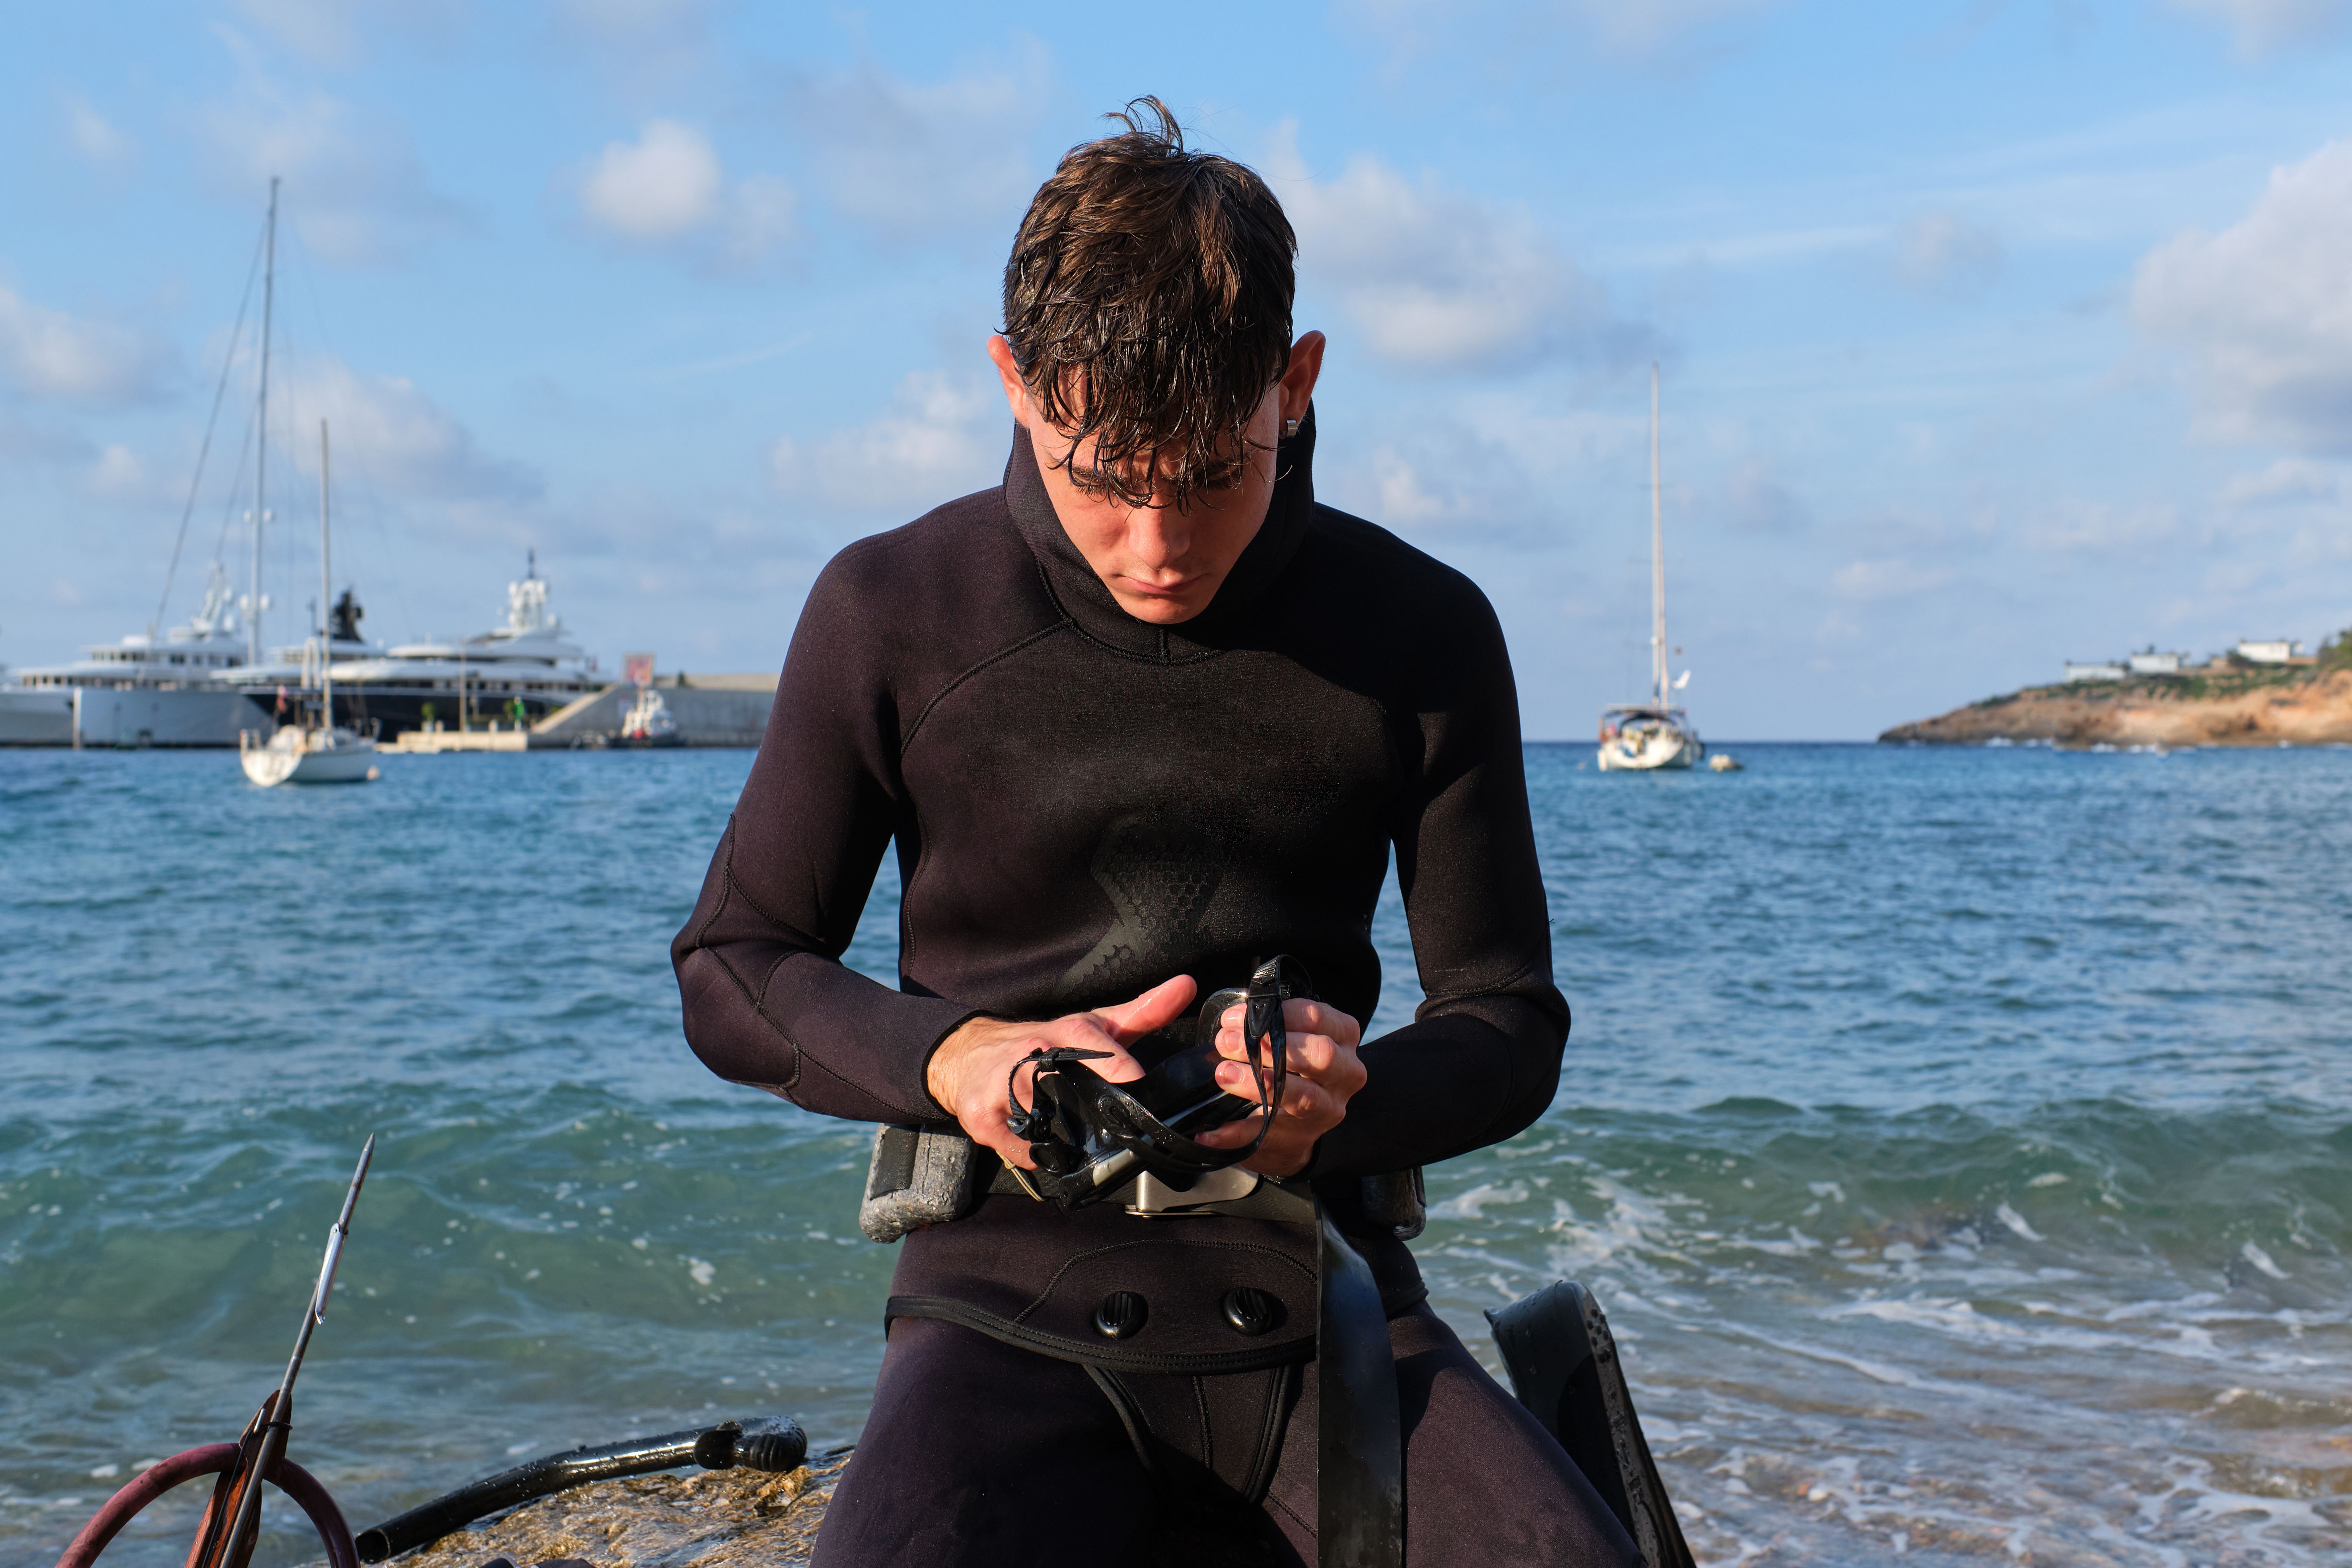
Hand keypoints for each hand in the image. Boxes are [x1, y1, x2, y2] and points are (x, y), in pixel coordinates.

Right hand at [925, 976, 1197, 1170]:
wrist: (973, 1054)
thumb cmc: (1044, 1043)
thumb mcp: (1093, 1025)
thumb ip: (1142, 1012)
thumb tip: (1187, 985)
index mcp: (1060, 1032)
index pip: (1084, 1036)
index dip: (1109, 1057)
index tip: (1132, 1075)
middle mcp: (1028, 1054)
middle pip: (1053, 1080)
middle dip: (1076, 1101)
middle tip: (1110, 1125)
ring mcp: (999, 1086)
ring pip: (1033, 1117)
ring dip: (1056, 1133)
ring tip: (1071, 1143)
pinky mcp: (980, 1116)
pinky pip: (1017, 1148)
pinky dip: (1033, 1155)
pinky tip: (1043, 1152)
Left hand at [1195, 997, 1365, 1178]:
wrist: (1295, 1122)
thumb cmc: (1290, 1065)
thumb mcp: (1292, 1037)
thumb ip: (1272, 1025)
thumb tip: (1234, 1020)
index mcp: (1343, 1037)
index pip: (1317, 1018)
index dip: (1276, 1014)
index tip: (1238, 1017)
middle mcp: (1346, 1074)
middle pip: (1320, 1055)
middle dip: (1270, 1046)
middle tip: (1226, 1042)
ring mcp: (1327, 1110)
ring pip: (1303, 1097)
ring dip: (1257, 1085)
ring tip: (1224, 1074)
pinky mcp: (1301, 1139)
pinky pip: (1266, 1137)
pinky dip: (1235, 1134)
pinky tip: (1209, 1132)